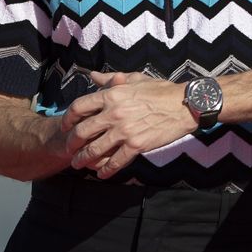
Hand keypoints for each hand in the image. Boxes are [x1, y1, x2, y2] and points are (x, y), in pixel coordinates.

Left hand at [60, 72, 196, 177]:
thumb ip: (112, 79)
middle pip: (82, 131)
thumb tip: (93, 77)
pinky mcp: (137, 145)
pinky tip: (102, 174)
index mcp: (112, 95)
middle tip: (69, 149)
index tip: (66, 126)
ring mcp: (125, 130)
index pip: (79, 107)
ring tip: (79, 164)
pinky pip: (116, 161)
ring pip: (95, 149)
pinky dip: (106, 170)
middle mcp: (114, 113)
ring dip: (83, 160)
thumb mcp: (136, 79)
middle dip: (72, 143)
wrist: (185, 105)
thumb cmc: (162, 90)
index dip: (67, 119)